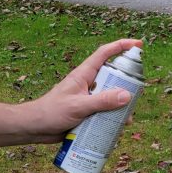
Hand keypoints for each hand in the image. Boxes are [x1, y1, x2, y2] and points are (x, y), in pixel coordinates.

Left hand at [24, 38, 142, 143]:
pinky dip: (113, 119)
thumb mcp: (78, 106)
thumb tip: (127, 95)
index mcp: (84, 74)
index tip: (138, 44)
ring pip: (111, 97)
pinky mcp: (87, 112)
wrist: (33, 129)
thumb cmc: (50, 113)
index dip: (121, 46)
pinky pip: (105, 112)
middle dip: (128, 84)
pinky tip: (117, 129)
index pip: (104, 54)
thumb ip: (102, 101)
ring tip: (127, 119)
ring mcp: (88, 98)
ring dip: (121, 106)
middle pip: (113, 77)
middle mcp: (88, 84)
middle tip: (138, 93)